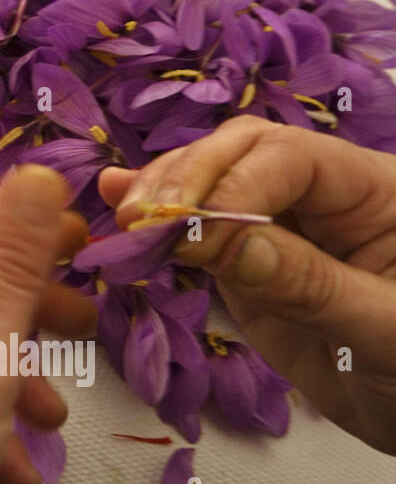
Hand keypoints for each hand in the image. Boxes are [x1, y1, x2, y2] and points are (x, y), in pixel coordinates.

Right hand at [99, 115, 395, 454]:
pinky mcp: (254, 262)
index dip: (231, 184)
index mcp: (376, 192)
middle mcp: (327, 195)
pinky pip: (203, 227)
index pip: (289, 157)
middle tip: (141, 220)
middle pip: (243, 151)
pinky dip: (160, 216)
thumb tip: (221, 245)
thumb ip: (309, 285)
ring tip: (123, 217)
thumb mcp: (385, 331)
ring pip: (213, 179)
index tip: (188, 233)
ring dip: (162, 193)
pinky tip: (115, 195)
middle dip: (187, 178)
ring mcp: (286, 227)